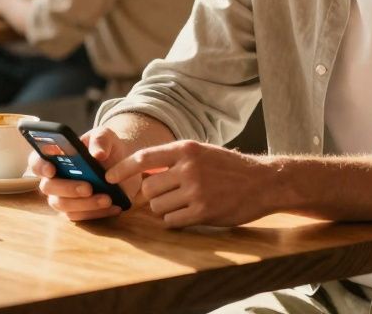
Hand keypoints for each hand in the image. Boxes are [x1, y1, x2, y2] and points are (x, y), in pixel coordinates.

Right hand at [31, 127, 143, 221]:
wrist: (123, 163)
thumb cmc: (105, 147)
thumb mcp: (105, 136)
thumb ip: (100, 140)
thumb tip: (97, 154)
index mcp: (54, 157)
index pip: (36, 161)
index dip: (40, 166)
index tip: (52, 169)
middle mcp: (54, 178)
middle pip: (48, 187)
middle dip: (67, 188)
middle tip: (88, 187)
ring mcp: (64, 196)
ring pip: (63, 205)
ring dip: (85, 204)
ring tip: (107, 198)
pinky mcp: (78, 210)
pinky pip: (81, 216)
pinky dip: (98, 212)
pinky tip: (114, 205)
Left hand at [105, 140, 272, 227]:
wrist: (263, 182)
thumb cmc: (229, 168)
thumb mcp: (201, 153)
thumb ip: (173, 159)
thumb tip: (141, 172)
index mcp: (186, 149)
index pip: (143, 158)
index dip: (122, 168)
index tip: (108, 176)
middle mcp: (188, 168)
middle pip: (148, 188)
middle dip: (150, 196)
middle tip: (164, 196)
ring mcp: (196, 191)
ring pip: (157, 206)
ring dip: (163, 210)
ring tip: (180, 204)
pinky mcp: (203, 212)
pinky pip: (171, 221)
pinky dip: (173, 221)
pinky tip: (186, 215)